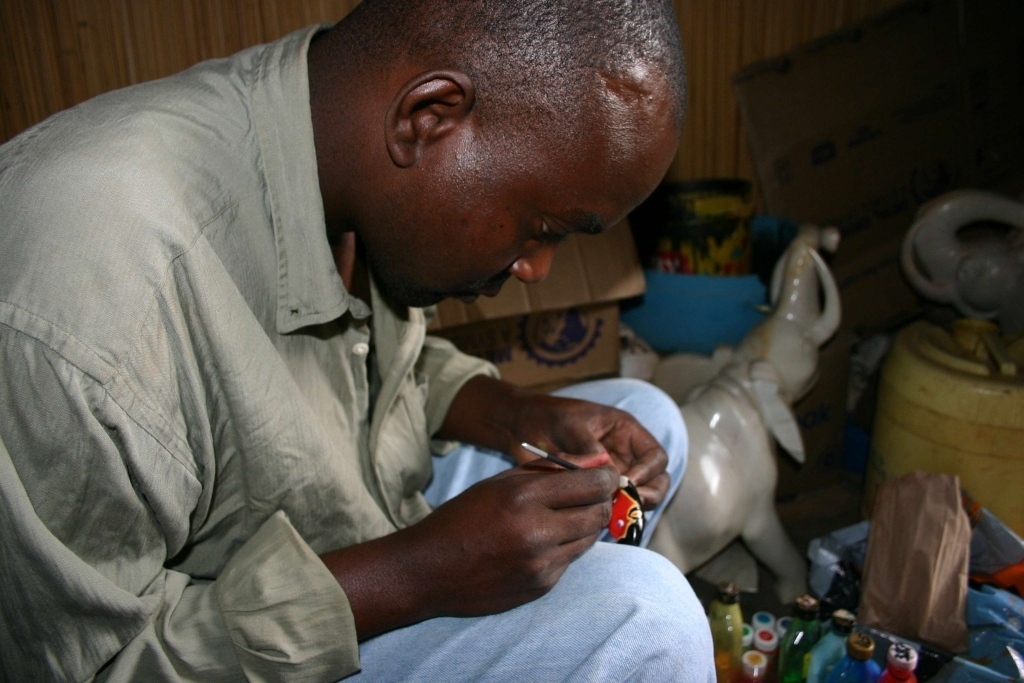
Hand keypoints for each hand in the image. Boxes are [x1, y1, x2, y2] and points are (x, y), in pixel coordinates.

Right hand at [321, 460, 617, 637]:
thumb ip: (545, 473)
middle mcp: (537, 531)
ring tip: (562, 518)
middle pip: (598, 513)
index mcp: (524, 497)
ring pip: (589, 539)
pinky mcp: (541, 586)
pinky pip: (570, 561)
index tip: (608, 476)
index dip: (607, 478)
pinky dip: (564, 549)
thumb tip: (590, 467)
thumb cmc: (462, 518)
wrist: (428, 569)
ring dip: (584, 526)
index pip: (592, 484)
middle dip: (600, 502)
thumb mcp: (498, 483)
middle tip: (591, 496)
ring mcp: (541, 564)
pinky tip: (541, 544)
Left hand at [508, 392, 669, 509]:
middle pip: (655, 481)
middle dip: (647, 495)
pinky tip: (595, 519)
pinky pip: (612, 506)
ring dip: (629, 508)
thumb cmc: (548, 417)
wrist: (520, 428)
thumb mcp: (569, 425)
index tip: (627, 483)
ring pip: (637, 498)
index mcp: (626, 432)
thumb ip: (588, 445)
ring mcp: (612, 475)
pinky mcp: (595, 492)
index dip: (648, 471)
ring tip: (610, 513)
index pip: (656, 456)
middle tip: (625, 505)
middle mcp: (625, 455)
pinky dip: (610, 515)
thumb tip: (607, 469)